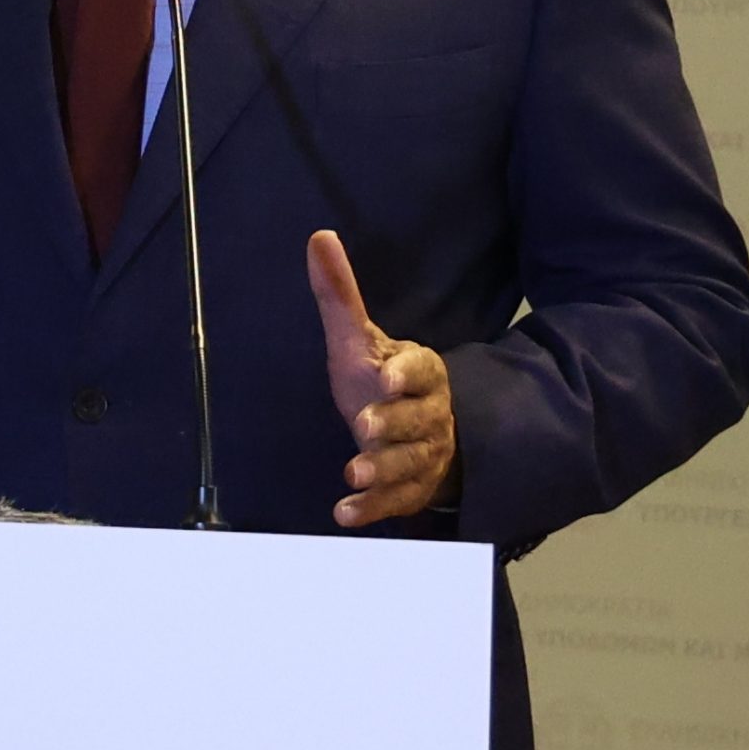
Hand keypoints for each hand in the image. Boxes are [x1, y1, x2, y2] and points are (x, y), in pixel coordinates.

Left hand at [308, 230, 458, 526]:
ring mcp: (423, 455)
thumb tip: (318, 236)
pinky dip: (372, 508)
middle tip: (366, 424)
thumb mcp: (358, 338)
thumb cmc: (382, 380)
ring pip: (409, 462)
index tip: (387, 377)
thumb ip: (339, 295)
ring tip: (352, 471)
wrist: (418, 434)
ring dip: (382, 469)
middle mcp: (429, 415)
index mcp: (422, 372)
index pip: (421, 369)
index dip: (406, 374)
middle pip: (417, 419)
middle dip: (393, 422)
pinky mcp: (410, 490)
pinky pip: (395, 501)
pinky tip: (344, 513)